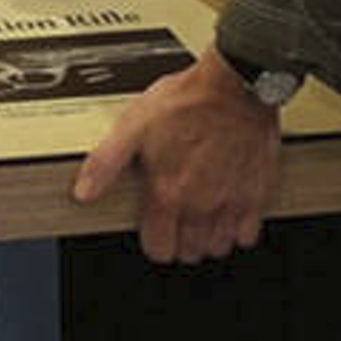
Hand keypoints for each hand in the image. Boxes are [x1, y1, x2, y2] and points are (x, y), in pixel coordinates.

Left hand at [68, 48, 283, 261]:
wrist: (234, 87)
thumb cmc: (188, 101)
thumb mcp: (133, 125)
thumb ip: (105, 163)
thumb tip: (84, 192)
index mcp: (168, 193)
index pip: (159, 249)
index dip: (153, 241)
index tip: (154, 228)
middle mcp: (200, 205)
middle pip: (189, 252)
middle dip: (180, 241)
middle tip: (177, 219)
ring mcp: (231, 203)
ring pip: (217, 247)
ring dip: (207, 238)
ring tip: (200, 216)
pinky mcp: (256, 195)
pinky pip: (247, 235)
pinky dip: (237, 229)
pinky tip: (227, 209)